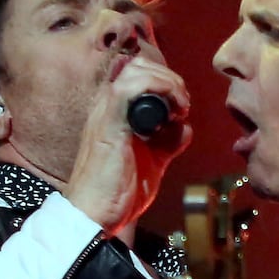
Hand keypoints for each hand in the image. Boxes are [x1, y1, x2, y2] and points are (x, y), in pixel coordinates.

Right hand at [62, 45, 189, 233]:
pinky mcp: (109, 121)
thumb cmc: (116, 192)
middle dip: (170, 78)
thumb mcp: (151, 162)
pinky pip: (132, 86)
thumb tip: (184, 127)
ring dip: (167, 82)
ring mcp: (105, 110)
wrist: (94, 214)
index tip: (181, 109)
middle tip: (183, 106)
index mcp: (114, 112)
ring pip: (137, 68)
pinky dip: (160, 90)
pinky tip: (173, 113)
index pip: (138, 73)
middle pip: (139, 64)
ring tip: (180, 107)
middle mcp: (106, 105)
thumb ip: (167, 143)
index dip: (165, 81)